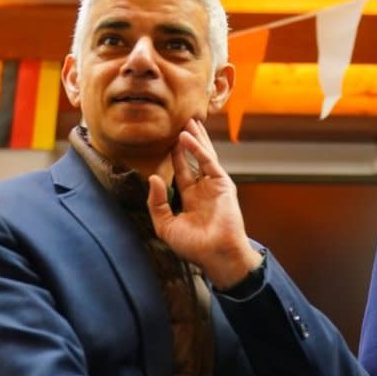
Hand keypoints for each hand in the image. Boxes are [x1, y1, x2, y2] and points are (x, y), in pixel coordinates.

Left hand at [146, 119, 262, 288]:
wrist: (215, 254)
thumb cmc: (193, 246)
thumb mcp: (166, 225)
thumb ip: (157, 203)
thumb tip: (153, 178)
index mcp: (191, 198)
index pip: (182, 171)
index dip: (175, 156)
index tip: (167, 140)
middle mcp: (203, 188)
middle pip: (194, 158)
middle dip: (187, 141)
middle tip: (181, 122)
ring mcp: (214, 185)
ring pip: (204, 155)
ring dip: (196, 138)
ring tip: (188, 121)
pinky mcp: (223, 183)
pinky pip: (209, 162)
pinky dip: (198, 149)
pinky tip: (188, 138)